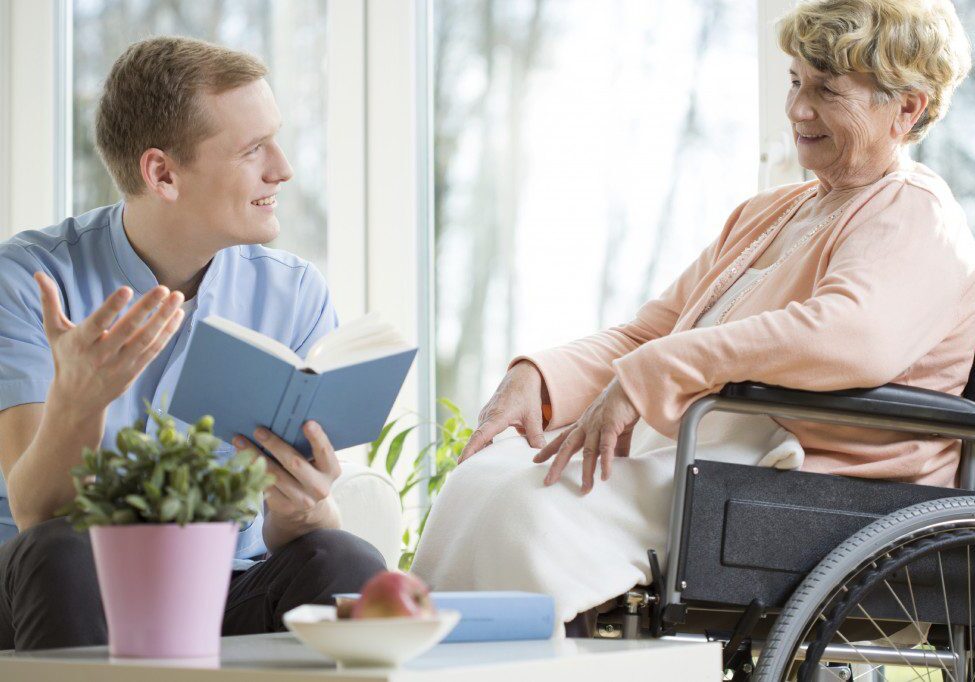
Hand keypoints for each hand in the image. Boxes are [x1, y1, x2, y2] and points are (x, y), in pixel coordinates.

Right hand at [35, 271, 183, 417]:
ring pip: (146, 340)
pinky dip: (167, 333)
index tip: (126, 289)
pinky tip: (177, 315)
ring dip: (164, 318)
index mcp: (80, 343)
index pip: (97, 323)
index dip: (112, 307)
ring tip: (178, 298)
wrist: (77, 400)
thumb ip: (50, 303)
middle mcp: (101, 355)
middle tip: (164, 288)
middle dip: (147, 308)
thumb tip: (38, 274)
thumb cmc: (66, 358)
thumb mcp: (54, 332)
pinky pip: (154, 350)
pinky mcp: (135, 371)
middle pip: (128, 330)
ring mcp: (121, 365)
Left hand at [233, 420, 341, 541]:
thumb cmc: (309, 474)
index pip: (325, 451)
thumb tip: (284, 420)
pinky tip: (241, 460)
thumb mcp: (317, 464)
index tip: (307, 423)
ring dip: (255, 456)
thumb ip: (308, 448)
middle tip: (258, 430)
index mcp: (331, 470)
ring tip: (240, 441)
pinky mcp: (284, 507)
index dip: (317, 437)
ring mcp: (302, 500)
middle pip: (295, 463)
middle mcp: (319, 487)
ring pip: (275, 475)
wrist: (306, 509)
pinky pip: (266, 487)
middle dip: (275, 444)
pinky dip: (252, 472)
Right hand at [458, 361, 549, 462]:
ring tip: (471, 471)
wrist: (521, 377)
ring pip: (478, 437)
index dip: (471, 450)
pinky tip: (484, 458)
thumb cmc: (526, 394)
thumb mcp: (533, 415)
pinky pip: (481, 434)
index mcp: (497, 416)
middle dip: (469, 457)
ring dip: (476, 452)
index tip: (462, 462)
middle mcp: (487, 416)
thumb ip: (536, 436)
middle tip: (464, 475)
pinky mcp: (487, 418)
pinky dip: (482, 445)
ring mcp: (485, 416)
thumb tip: (539, 455)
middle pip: (475, 440)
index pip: (480, 435)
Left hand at [533, 378, 638, 493]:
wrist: (631, 386)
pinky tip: (605, 476)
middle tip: (547, 481)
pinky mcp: (611, 425)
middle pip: (567, 447)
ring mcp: (597, 425)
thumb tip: (618, 463)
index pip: (562, 439)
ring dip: (586, 472)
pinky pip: (606, 446)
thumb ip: (615, 447)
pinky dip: (606, 462)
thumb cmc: (621, 406)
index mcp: (584, 425)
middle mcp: (586, 425)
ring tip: (585, 489)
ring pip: (588, 451)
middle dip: (556, 465)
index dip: (549, 450)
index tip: (536, 460)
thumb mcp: (614, 429)